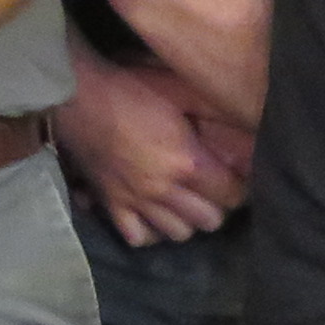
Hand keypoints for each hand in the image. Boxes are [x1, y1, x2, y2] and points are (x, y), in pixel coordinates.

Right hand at [58, 48, 246, 248]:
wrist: (77, 94)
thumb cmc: (131, 87)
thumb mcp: (179, 90)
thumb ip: (213, 109)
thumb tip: (247, 119)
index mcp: (187, 162)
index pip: (231, 194)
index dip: (242, 187)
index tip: (239, 177)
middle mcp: (164, 189)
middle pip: (208, 221)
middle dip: (218, 206)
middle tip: (214, 190)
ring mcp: (136, 200)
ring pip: (177, 234)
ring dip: (187, 220)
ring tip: (186, 202)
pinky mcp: (112, 204)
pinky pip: (138, 237)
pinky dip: (150, 231)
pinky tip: (154, 215)